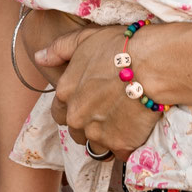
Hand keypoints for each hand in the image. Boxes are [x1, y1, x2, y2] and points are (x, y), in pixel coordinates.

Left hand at [37, 24, 159, 158]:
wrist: (153, 65)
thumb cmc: (120, 47)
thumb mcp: (84, 39)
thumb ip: (59, 49)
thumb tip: (39, 57)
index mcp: (65, 93)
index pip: (59, 113)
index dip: (74, 107)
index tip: (90, 102)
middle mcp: (76, 118)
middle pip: (77, 132)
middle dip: (90, 125)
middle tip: (110, 110)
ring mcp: (98, 134)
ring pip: (97, 145)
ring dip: (107, 137)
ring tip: (124, 121)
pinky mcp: (121, 145)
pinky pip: (120, 153)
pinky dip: (127, 145)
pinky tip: (136, 129)